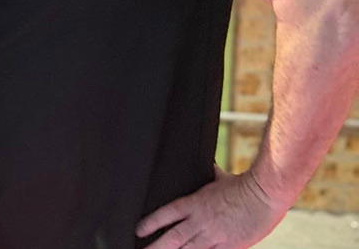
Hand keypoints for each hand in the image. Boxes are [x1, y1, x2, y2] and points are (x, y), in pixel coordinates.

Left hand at [136, 166, 287, 248]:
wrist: (264, 196)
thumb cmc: (242, 185)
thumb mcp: (218, 177)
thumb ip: (208, 174)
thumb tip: (203, 163)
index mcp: (196, 203)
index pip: (166, 214)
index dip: (151, 223)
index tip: (139, 230)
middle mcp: (201, 222)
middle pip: (172, 238)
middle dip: (155, 246)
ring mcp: (214, 237)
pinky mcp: (228, 248)